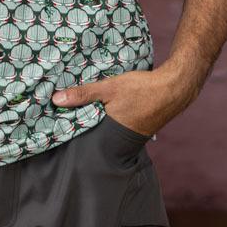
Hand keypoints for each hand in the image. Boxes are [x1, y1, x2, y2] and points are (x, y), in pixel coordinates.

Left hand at [50, 66, 195, 136]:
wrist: (174, 88)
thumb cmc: (142, 89)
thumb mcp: (109, 87)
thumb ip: (83, 94)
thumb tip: (56, 100)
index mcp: (109, 130)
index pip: (82, 133)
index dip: (69, 127)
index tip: (52, 122)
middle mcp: (118, 138)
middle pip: (92, 131)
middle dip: (80, 122)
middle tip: (61, 114)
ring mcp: (128, 134)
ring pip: (103, 126)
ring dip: (94, 117)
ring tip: (78, 108)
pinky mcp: (136, 127)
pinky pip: (115, 123)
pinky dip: (107, 115)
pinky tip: (103, 106)